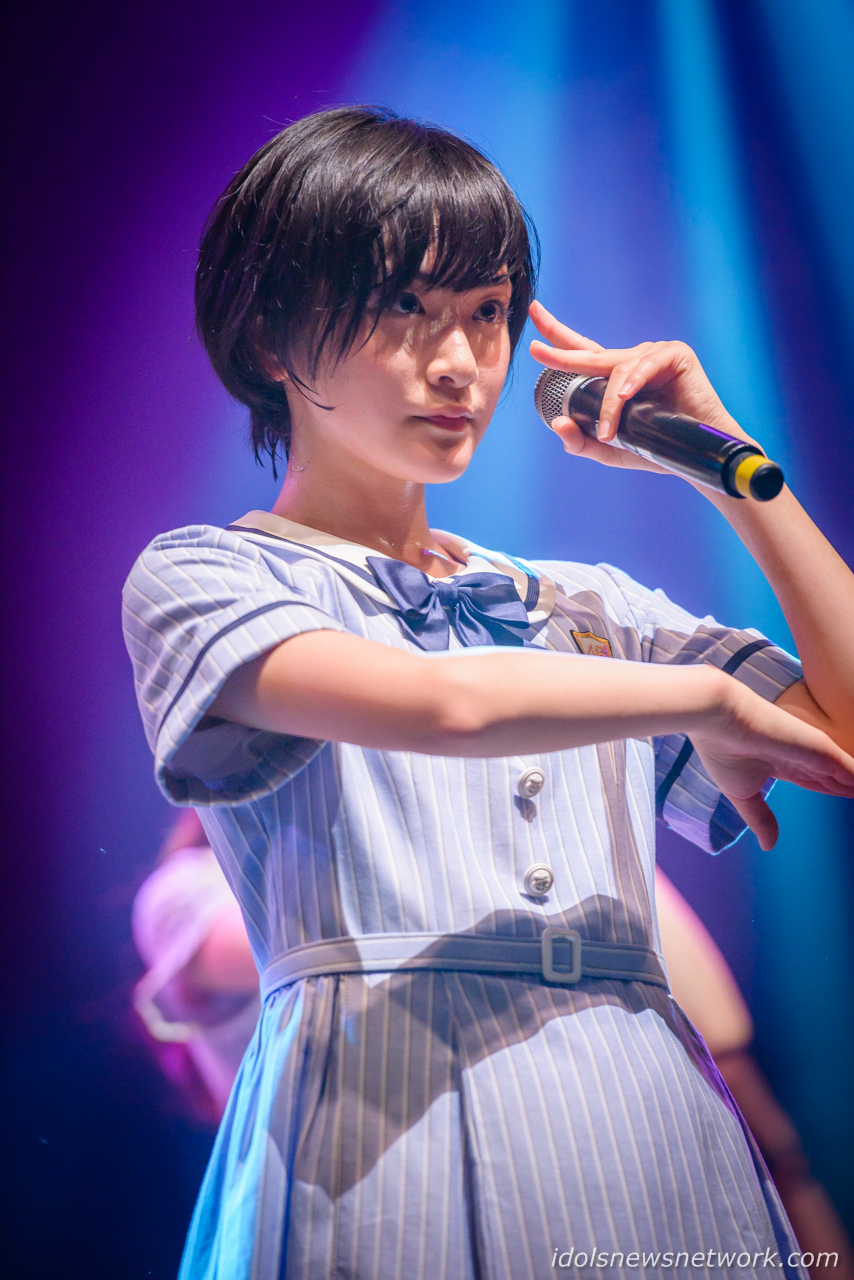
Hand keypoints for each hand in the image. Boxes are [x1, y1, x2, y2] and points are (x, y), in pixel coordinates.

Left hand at [528, 300, 758, 475]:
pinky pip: (644, 365)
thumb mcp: (609, 449)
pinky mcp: (676, 355)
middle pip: (590, 351)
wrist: (696, 456)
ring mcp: (653, 355)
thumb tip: (556, 424)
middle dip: (561, 351)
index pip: (581, 352)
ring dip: (609, 403)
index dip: (558, 335)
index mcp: (615, 378)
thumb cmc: (655, 448)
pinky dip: (632, 383)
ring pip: (617, 370)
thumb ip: (581, 441)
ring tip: (609, 432)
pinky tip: (625, 397)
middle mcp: (631, 362)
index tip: (533, 314)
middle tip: (536, 350)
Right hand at [690, 676, 853, 849]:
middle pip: (835, 778)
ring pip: (848, 775)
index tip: (846, 797)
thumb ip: (760, 819)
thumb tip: (768, 846)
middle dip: (849, 790)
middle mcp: (800, 756)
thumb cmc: (722, 750)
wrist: (717, 719)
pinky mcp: (822, 749)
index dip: (832, 791)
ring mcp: (812, 752)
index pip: (815, 781)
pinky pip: (851, 771)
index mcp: (780, 763)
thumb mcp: (743, 794)